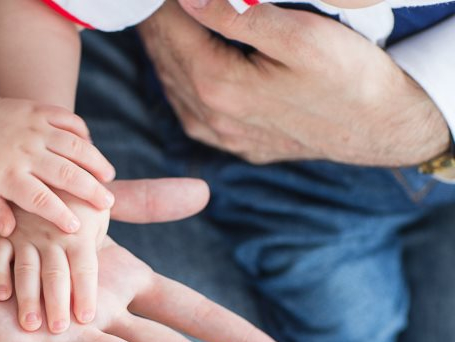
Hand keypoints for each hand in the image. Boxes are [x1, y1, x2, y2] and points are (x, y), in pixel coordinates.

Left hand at [0, 90, 115, 235]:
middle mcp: (25, 151)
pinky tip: (91, 148)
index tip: (76, 227)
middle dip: (90, 190)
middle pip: (65, 173)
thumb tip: (10, 233)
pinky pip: (69, 120)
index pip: (40, 198)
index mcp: (8, 175)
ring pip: (74, 145)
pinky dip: (83, 133)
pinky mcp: (39, 110)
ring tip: (109, 177)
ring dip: (95, 161)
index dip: (60, 214)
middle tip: (107, 203)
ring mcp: (34, 128)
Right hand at [0, 194, 109, 332]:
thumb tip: (101, 280)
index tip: (86, 318)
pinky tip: (0, 296)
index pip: (84, 268)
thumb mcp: (99, 214)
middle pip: (55, 274)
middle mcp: (51, 235)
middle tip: (59, 330)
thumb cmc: (79, 199)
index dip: (85, 294)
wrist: (43, 164)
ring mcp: (25, 234)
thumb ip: (99, 243)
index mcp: (78, 232)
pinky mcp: (3, 233)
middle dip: (57, 303)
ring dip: (28, 298)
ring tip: (30, 325)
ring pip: (26, 269)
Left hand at [138, 0, 450, 165]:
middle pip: (164, 58)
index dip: (160, 3)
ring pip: (171, 84)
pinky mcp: (231, 142)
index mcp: (218, 85)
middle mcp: (209, 116)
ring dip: (163, 49)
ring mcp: (218, 134)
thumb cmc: (348, 78)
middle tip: (149, 0)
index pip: (169, 31)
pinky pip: (188, 108)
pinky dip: (177, 78)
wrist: (378, 128)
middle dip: (156, 22)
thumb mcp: (299, 36)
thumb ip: (237, 17)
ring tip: (160, 19)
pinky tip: (180, 62)